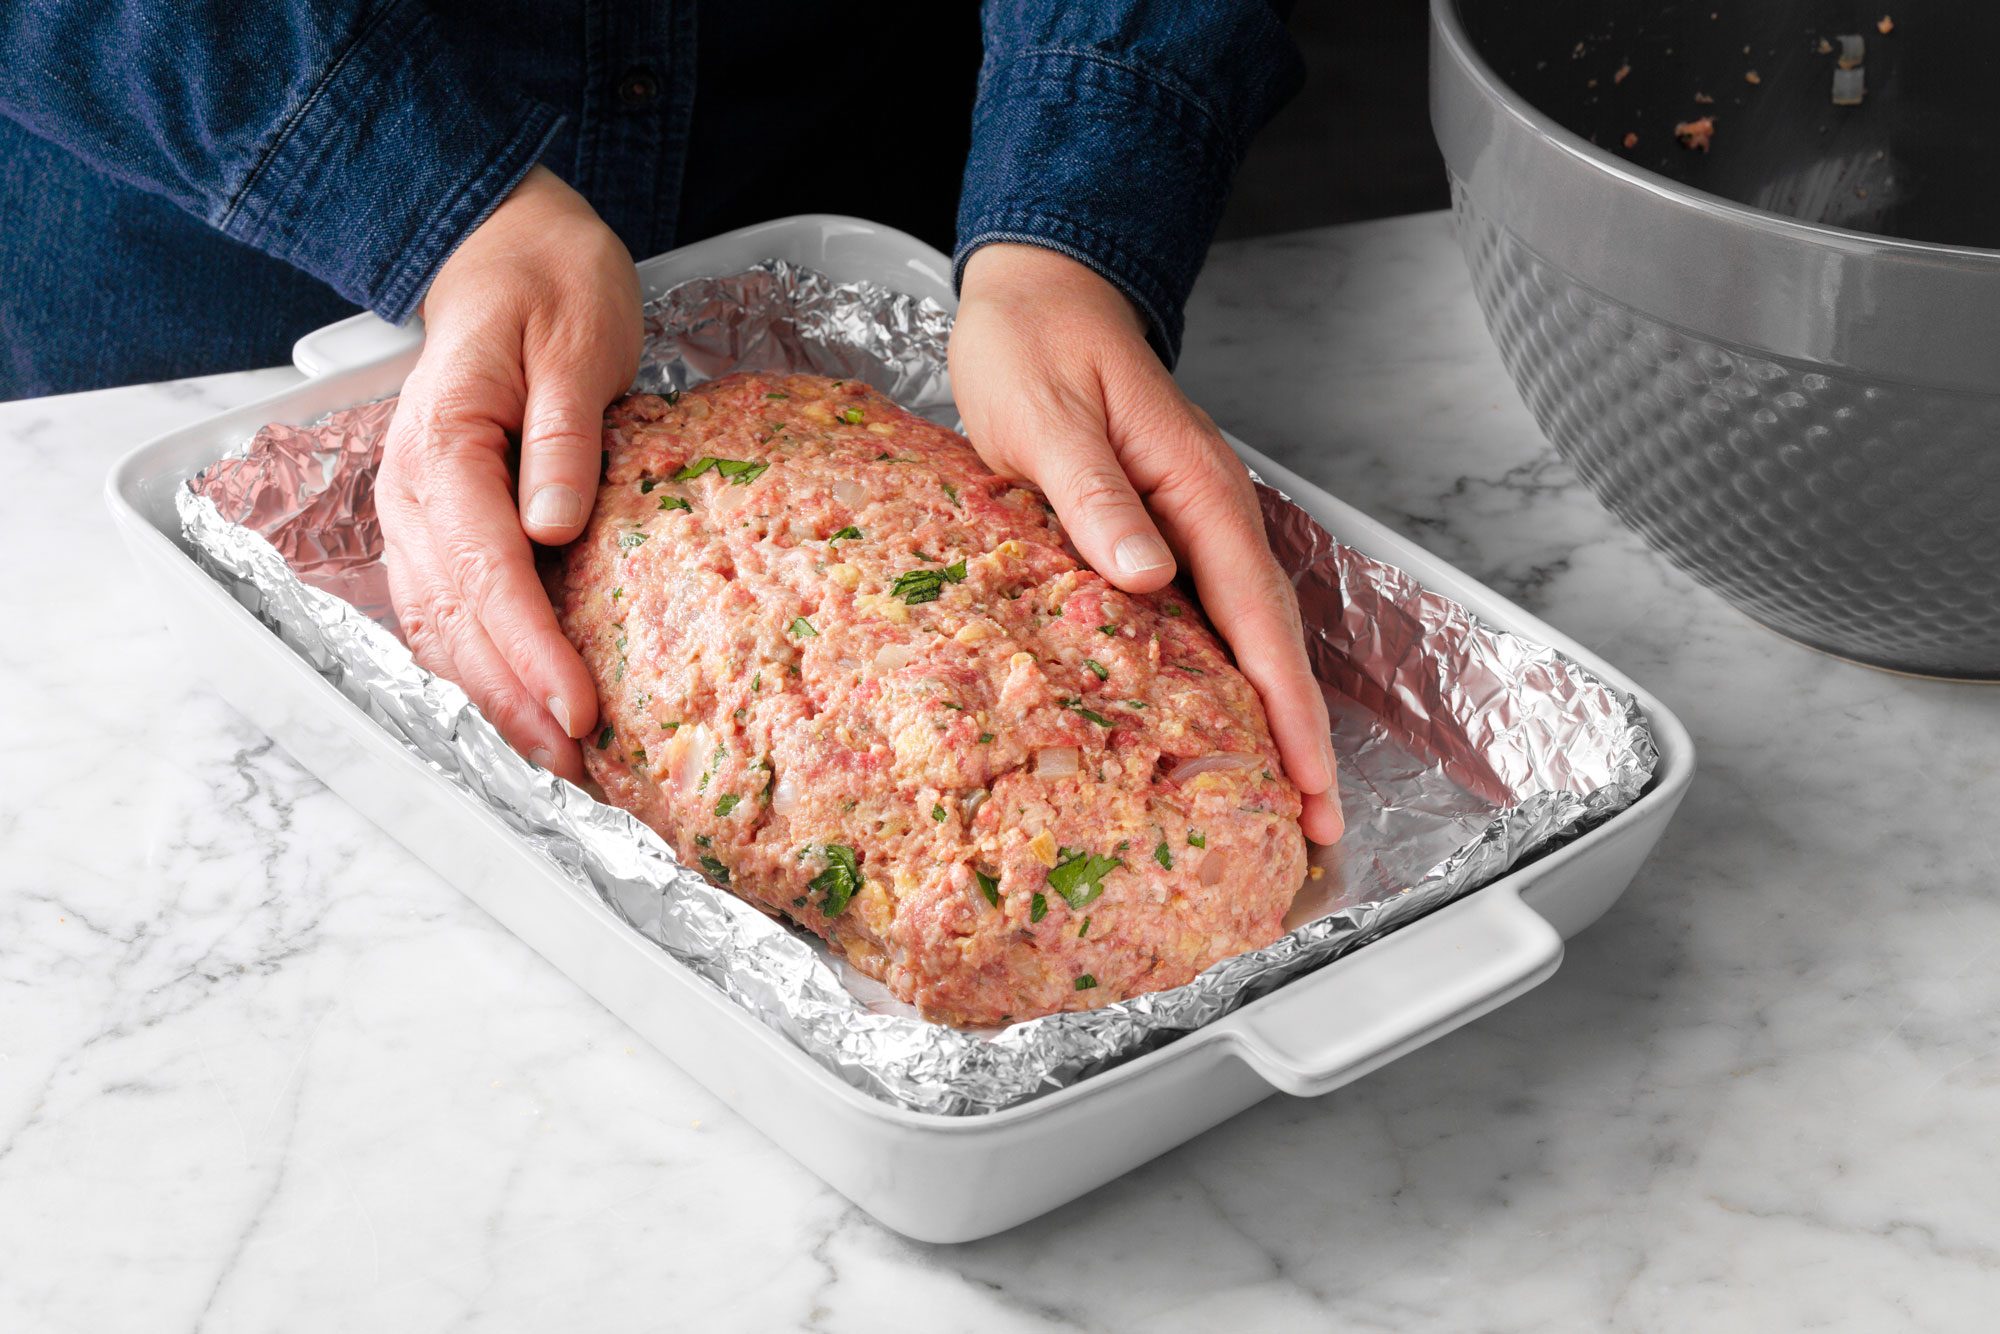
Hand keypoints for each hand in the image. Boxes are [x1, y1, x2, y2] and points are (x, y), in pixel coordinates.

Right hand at [377, 166, 640, 782]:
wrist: (502, 253)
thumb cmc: (549, 288)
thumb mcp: (574, 342)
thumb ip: (564, 437)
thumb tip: (556, 526)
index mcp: (444, 446)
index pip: (487, 570)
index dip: (532, 650)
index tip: (579, 708)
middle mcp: (414, 493)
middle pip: (457, 620)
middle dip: (514, 702)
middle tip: (576, 770)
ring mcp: (418, 515)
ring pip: (444, 631)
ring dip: (495, 703)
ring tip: (555, 767)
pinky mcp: (441, 528)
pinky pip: (450, 615)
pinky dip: (482, 672)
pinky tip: (521, 716)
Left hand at [951, 244, 1342, 843]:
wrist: (1040, 293)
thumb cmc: (1037, 347)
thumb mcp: (1049, 418)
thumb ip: (1095, 495)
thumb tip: (1147, 575)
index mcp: (1194, 488)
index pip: (1257, 615)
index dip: (1288, 705)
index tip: (1311, 779)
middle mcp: (1210, 511)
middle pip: (1273, 638)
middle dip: (1300, 735)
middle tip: (1318, 829)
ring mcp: (1194, 520)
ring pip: (1250, 632)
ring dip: (1272, 715)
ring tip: (1287, 799)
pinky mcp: (1166, 527)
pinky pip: (1211, 615)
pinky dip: (1230, 676)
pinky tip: (1221, 726)